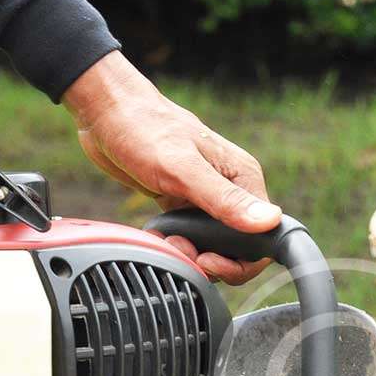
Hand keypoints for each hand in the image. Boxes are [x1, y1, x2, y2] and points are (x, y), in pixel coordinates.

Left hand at [63, 51, 279, 283]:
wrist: (107, 114)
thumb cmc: (144, 129)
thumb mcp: (183, 169)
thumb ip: (224, 199)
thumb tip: (268, 222)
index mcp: (242, 177)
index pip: (265, 236)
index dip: (242, 261)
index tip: (209, 260)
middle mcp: (230, 188)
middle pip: (240, 248)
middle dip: (213, 262)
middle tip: (184, 252)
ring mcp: (207, 196)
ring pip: (213, 246)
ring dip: (192, 254)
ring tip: (168, 240)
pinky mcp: (184, 202)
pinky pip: (191, 237)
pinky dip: (177, 244)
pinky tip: (160, 234)